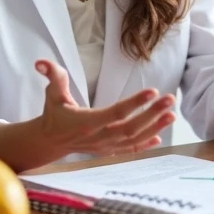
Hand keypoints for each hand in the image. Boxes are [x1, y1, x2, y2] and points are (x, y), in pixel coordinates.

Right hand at [35, 59, 175, 157]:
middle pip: (129, 127)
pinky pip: (129, 149)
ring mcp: (104, 146)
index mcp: (86, 122)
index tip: (153, 91)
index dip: (135, 103)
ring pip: (133, 139)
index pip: (115, 112)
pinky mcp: (108, 150)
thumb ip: (52, 76)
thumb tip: (41, 62)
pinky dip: (145, 144)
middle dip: (152, 114)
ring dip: (154, 127)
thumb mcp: (52, 93)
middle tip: (170, 100)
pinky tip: (160, 136)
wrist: (50, 140)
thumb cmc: (54, 113)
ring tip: (171, 115)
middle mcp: (98, 137)